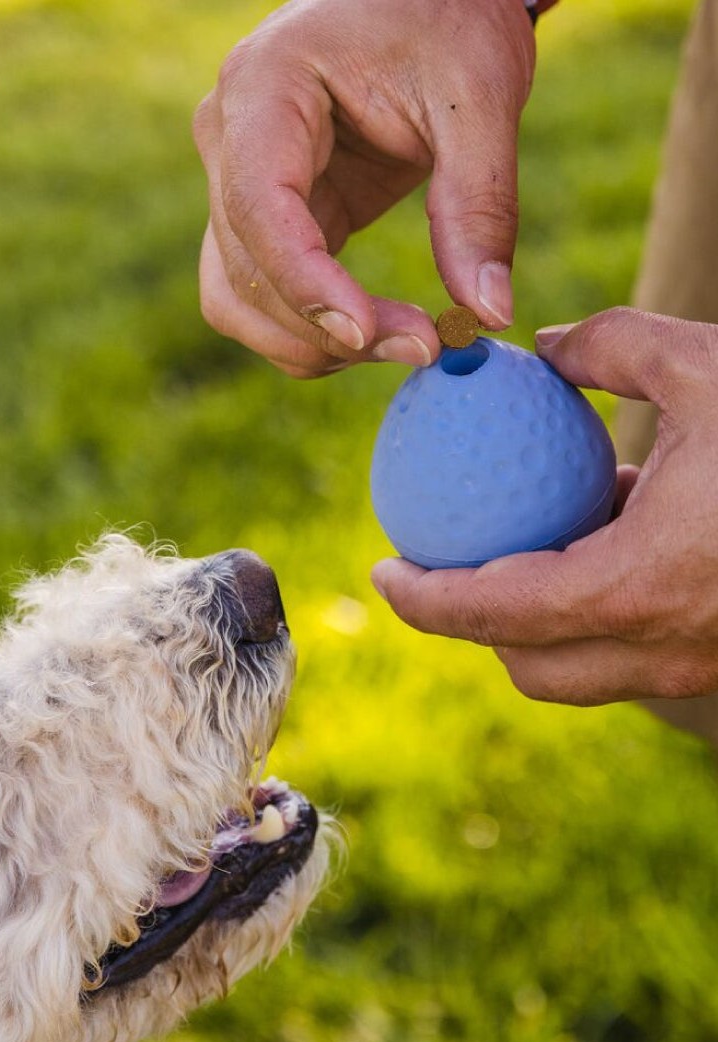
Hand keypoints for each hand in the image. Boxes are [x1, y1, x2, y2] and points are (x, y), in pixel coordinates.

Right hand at [193, 0, 535, 376]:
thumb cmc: (448, 15)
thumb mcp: (480, 95)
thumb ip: (480, 204)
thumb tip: (488, 313)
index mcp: (265, 86)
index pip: (260, 209)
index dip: (306, 285)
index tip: (371, 334)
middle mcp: (228, 138)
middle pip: (244, 271)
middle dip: (325, 328)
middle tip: (426, 344)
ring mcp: (236, 182)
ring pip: (235, 299)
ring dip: (306, 344)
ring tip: (400, 343)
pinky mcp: (264, 217)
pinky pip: (261, 297)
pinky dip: (308, 332)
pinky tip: (373, 331)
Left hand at [371, 308, 717, 704]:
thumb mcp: (708, 362)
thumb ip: (612, 345)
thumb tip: (544, 345)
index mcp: (643, 584)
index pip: (495, 615)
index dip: (424, 604)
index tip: (382, 571)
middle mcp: (670, 646)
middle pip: (531, 667)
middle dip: (474, 629)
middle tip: (444, 567)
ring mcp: (706, 663)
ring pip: (586, 670)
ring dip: (536, 626)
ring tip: (519, 549)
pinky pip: (639, 650)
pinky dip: (600, 613)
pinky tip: (607, 539)